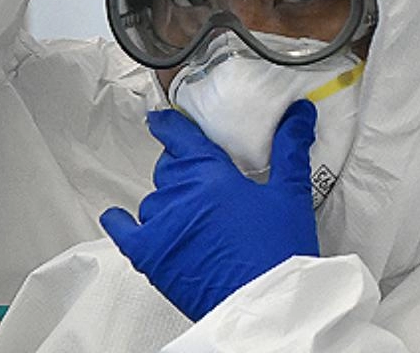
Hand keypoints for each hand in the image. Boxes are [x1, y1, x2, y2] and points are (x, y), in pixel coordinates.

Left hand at [99, 102, 319, 321]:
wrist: (267, 305)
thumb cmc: (280, 253)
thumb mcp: (290, 195)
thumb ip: (290, 149)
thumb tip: (298, 113)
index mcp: (210, 174)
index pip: (180, 137)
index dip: (169, 126)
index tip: (162, 120)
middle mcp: (179, 193)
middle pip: (168, 168)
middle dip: (181, 169)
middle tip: (200, 182)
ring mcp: (160, 223)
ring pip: (153, 199)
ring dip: (167, 202)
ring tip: (192, 216)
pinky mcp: (148, 253)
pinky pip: (123, 229)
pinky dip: (121, 222)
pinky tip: (122, 218)